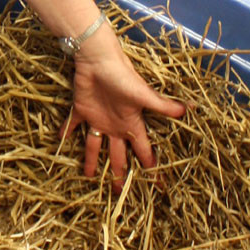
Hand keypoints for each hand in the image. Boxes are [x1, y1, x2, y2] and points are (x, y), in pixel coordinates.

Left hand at [61, 22, 185, 192]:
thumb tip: (188, 111)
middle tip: (116, 191)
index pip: (143, 151)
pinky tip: (61, 141)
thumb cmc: (122, 77)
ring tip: (88, 177)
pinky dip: (67, 131)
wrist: (99, 58)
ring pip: (94, 146)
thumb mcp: (143, 95)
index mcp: (131, 125)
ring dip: (91, 160)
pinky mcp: (82, 109)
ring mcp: (98, 118)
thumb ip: (163, 106)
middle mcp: (116, 126)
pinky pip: (73, 124)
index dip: (149, 166)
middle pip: (118, 155)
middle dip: (118, 173)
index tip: (155, 183)